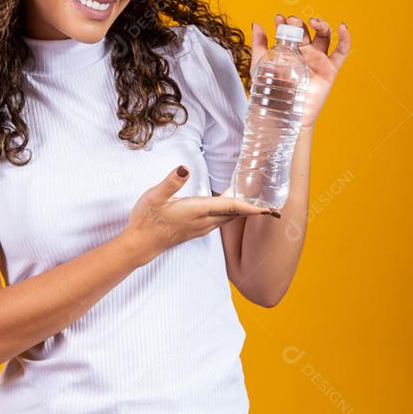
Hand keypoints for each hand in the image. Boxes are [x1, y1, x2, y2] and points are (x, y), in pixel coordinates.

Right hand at [121, 165, 277, 266]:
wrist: (139, 244)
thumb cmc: (147, 220)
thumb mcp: (154, 196)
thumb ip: (171, 183)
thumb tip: (184, 169)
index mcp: (198, 211)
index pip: (232, 207)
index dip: (252, 207)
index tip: (271, 208)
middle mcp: (204, 221)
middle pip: (235, 213)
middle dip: (254, 208)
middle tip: (272, 203)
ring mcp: (200, 228)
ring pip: (228, 218)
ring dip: (242, 210)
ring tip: (255, 200)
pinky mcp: (196, 229)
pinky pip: (220, 220)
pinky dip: (230, 213)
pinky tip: (228, 205)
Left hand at [250, 14, 351, 129]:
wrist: (285, 113)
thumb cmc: (272, 92)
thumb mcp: (261, 66)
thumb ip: (259, 45)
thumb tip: (256, 24)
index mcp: (288, 51)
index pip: (288, 31)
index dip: (284, 23)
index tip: (279, 18)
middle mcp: (304, 53)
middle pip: (306, 31)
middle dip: (299, 23)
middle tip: (292, 21)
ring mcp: (317, 60)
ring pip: (324, 36)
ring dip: (321, 25)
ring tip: (313, 21)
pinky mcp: (329, 69)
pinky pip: (341, 52)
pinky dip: (345, 39)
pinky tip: (342, 27)